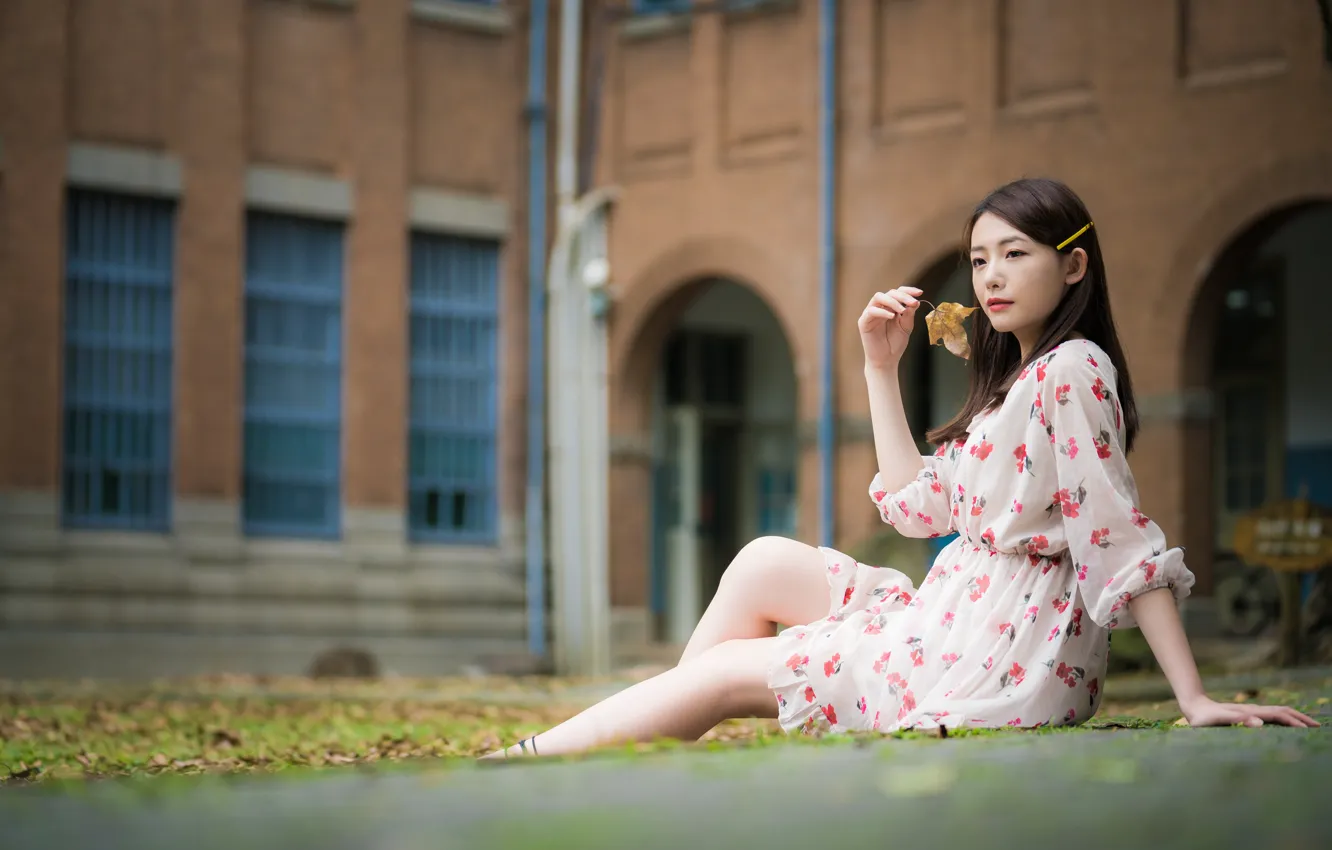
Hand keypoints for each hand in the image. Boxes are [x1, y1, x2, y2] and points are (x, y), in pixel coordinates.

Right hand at [859, 287, 922, 368]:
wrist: (886, 360)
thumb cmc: (895, 344)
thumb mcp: (906, 327)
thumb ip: (909, 314)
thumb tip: (915, 301)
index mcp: (890, 308)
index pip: (898, 293)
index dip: (908, 290)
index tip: (920, 293)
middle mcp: (880, 308)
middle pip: (889, 293)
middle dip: (902, 296)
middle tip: (913, 303)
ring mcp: (871, 314)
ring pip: (878, 297)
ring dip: (892, 301)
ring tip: (902, 310)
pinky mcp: (863, 322)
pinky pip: (871, 311)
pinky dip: (882, 311)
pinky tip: (892, 317)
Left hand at [1178, 695, 1319, 727]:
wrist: (1194, 707)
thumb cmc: (1203, 718)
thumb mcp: (1217, 720)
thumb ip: (1237, 720)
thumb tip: (1260, 723)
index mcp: (1250, 712)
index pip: (1278, 716)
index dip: (1293, 722)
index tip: (1308, 730)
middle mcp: (1254, 710)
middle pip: (1283, 711)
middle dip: (1301, 718)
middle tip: (1318, 726)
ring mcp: (1252, 711)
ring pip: (1279, 711)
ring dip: (1295, 717)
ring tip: (1309, 725)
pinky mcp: (1249, 714)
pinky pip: (1272, 715)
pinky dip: (1285, 718)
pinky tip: (1287, 724)